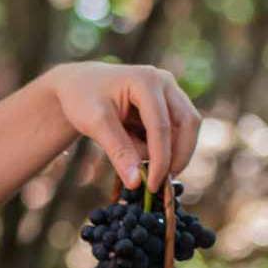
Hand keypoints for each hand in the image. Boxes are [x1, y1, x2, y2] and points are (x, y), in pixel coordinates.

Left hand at [47, 62, 201, 192]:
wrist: (79, 85)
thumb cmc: (84, 99)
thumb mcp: (95, 124)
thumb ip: (118, 152)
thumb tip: (136, 183)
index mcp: (146, 81)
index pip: (161, 126)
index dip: (161, 159)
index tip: (152, 186)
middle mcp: (164, 82)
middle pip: (188, 123)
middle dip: (177, 156)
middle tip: (159, 182)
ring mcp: (170, 92)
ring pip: (186, 129)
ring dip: (169, 152)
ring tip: (135, 156)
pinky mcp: (170, 105)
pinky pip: (177, 132)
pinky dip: (161, 147)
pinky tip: (136, 145)